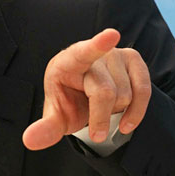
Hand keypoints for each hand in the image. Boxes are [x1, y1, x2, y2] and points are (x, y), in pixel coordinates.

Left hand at [22, 28, 150, 149]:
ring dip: (116, 112)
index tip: (112, 35)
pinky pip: (144, 91)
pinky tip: (127, 122)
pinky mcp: (133, 60)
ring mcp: (115, 54)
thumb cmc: (70, 102)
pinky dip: (137, 112)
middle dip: (100, 119)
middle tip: (95, 131)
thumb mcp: (57, 116)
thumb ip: (45, 128)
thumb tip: (30, 140)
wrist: (85, 95)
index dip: (98, 44)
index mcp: (68, 62)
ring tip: (104, 108)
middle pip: (105, 92)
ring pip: (126, 95)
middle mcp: (93, 54)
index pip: (83, 52)